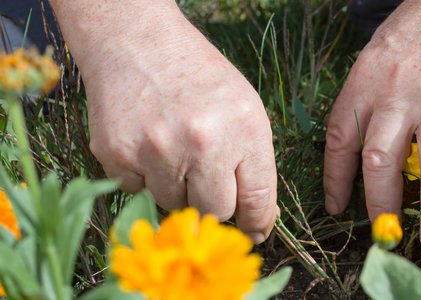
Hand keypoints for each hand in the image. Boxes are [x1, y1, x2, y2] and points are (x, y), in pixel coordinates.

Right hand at [50, 0, 277, 242]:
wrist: (137, 44)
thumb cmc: (198, 77)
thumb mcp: (244, 108)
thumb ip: (253, 163)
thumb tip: (255, 221)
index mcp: (244, 129)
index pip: (258, 201)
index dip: (257, 222)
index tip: (253, 230)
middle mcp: (203, 143)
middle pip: (215, 212)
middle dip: (214, 202)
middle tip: (204, 175)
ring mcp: (157, 151)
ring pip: (173, 205)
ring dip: (176, 186)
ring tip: (172, 146)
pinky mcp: (118, 155)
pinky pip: (138, 192)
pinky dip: (144, 176)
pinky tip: (147, 143)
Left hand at [324, 0, 420, 245]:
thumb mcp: (379, 53)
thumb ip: (368, 96)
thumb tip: (361, 141)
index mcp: (365, 83)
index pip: (339, 140)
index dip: (335, 179)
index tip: (335, 207)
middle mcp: (397, 92)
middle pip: (380, 159)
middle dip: (379, 204)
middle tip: (384, 232)